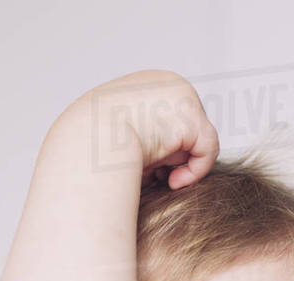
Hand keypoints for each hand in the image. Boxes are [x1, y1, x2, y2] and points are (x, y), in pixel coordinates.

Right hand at [84, 69, 219, 189]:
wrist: (85, 140)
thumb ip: (145, 137)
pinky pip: (207, 149)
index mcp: (151, 83)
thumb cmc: (93, 144)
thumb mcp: (118, 132)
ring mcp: (183, 96)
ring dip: (179, 163)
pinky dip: (195, 171)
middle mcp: (170, 83)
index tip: (144, 167)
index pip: (172, 119)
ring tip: (157, 177)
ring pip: (198, 140)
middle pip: (187, 128)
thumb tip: (162, 160)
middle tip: (151, 174)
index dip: (163, 148)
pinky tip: (172, 182)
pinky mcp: (191, 116)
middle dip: (172, 155)